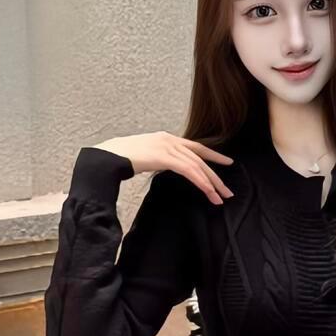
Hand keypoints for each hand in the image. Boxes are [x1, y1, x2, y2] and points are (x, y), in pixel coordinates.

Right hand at [99, 132, 232, 204]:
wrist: (108, 155)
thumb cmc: (121, 157)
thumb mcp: (145, 156)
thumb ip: (158, 158)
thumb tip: (164, 166)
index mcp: (166, 138)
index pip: (195, 147)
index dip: (213, 155)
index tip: (227, 162)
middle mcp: (170, 140)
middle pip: (200, 158)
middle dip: (215, 176)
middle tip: (227, 191)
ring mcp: (167, 146)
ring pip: (196, 165)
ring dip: (210, 183)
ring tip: (220, 197)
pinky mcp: (164, 156)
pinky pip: (188, 170)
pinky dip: (200, 181)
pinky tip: (207, 191)